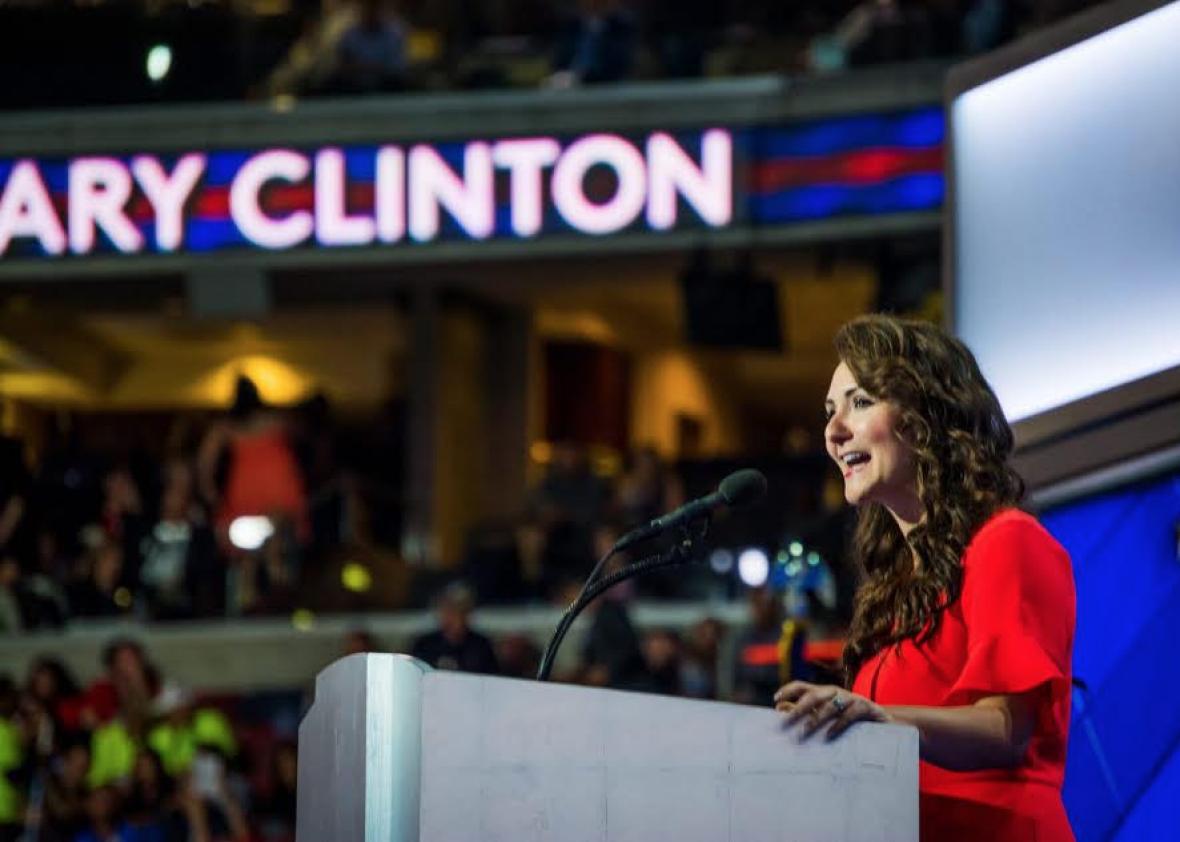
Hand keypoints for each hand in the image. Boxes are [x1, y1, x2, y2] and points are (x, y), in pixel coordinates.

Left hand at [774, 681, 889, 740]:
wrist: (883, 720)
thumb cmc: (848, 717)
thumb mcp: (825, 713)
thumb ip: (804, 710)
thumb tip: (780, 707)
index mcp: (823, 692)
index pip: (802, 686)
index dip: (788, 690)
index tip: (775, 699)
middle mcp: (835, 692)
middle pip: (814, 695)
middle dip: (798, 708)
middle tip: (786, 722)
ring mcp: (850, 699)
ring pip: (830, 706)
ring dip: (815, 719)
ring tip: (804, 732)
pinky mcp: (864, 708)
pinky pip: (849, 715)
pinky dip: (837, 725)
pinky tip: (829, 735)